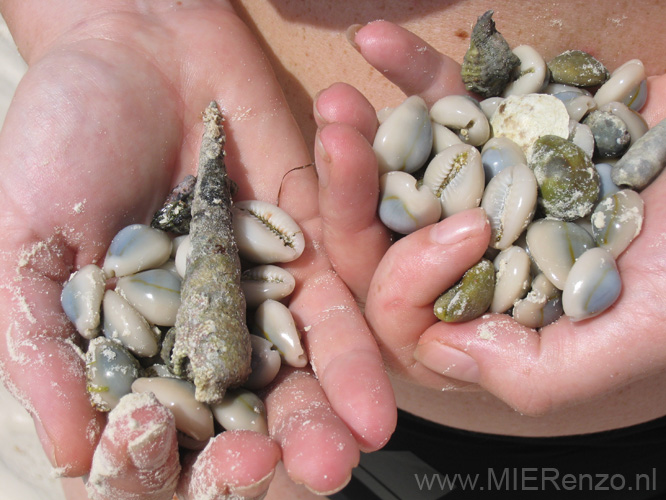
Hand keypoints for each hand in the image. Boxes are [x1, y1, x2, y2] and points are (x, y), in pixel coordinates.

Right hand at [0, 3, 394, 497]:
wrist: (136, 41)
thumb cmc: (64, 135)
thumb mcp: (31, 238)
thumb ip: (45, 341)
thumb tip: (73, 450)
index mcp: (142, 337)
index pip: (173, 424)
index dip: (197, 456)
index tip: (228, 471)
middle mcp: (209, 324)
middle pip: (253, 404)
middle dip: (285, 439)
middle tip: (317, 474)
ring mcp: (264, 284)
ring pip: (304, 361)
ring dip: (333, 403)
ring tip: (359, 443)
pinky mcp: (309, 241)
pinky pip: (336, 296)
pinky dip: (353, 340)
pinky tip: (378, 387)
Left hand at [314, 20, 665, 416]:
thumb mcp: (628, 337)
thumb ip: (535, 372)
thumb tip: (440, 347)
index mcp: (489, 318)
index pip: (404, 314)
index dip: (410, 276)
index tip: (471, 232)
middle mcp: (471, 257)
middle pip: (382, 239)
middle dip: (351, 195)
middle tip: (337, 140)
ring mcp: (478, 190)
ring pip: (398, 170)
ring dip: (364, 132)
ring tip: (340, 99)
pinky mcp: (498, 132)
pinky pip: (443, 104)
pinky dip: (413, 73)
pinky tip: (376, 41)